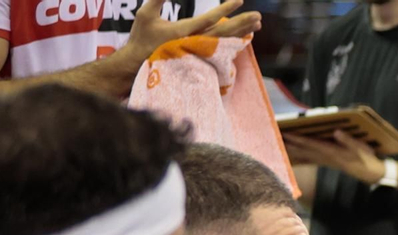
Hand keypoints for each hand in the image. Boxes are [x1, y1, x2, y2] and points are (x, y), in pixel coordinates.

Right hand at [124, 0, 260, 62]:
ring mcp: (200, 51)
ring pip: (226, 40)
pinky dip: (235, 41)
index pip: (210, 19)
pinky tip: (246, 35)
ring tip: (257, 24)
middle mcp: (196, 43)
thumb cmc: (141, 37)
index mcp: (184, 32)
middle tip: (258, 16)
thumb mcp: (145, 14)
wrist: (139, 64)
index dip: (225, 9)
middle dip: (242, 23)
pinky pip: (222, 48)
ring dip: (242, 31)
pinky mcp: (201, 55)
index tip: (240, 0)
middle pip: (224, 32)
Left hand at [283, 132, 386, 186]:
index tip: (286, 133)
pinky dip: (299, 157)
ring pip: (305, 156)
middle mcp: (327, 158)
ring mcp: (326, 161)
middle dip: (289, 145)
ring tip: (279, 146)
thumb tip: (336, 132)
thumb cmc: (367, 159)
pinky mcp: (328, 162)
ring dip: (292, 151)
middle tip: (275, 138)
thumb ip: (349, 141)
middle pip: (304, 151)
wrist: (372, 174)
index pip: (312, 144)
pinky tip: (292, 156)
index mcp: (333, 153)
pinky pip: (310, 160)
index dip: (299, 139)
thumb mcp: (362, 149)